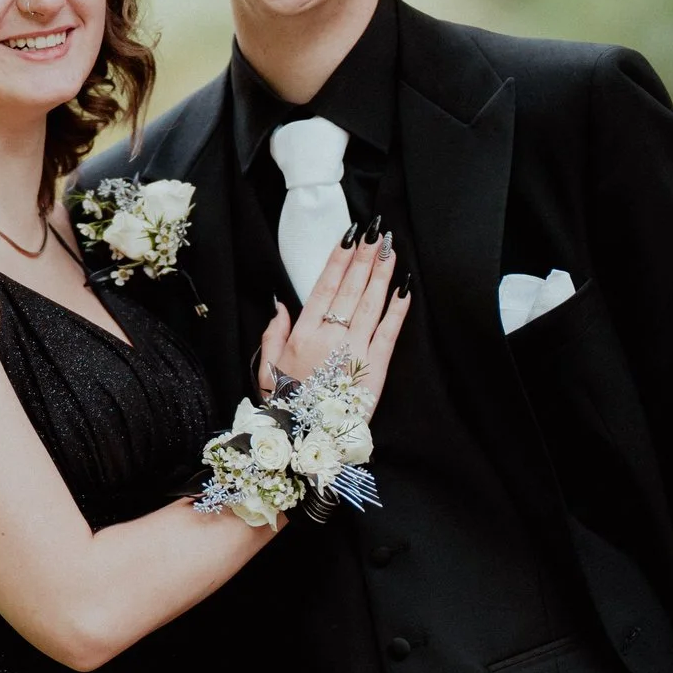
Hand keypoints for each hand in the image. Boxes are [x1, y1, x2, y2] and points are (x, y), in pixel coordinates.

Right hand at [263, 232, 409, 407]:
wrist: (307, 441)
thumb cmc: (287, 406)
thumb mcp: (268, 369)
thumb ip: (272, 334)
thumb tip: (279, 305)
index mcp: (303, 335)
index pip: (324, 287)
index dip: (338, 260)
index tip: (349, 237)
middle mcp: (330, 337)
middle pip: (351, 288)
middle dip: (364, 257)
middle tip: (375, 232)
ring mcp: (354, 351)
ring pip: (371, 304)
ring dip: (381, 274)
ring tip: (389, 249)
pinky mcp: (375, 368)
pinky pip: (389, 332)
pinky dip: (398, 309)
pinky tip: (405, 289)